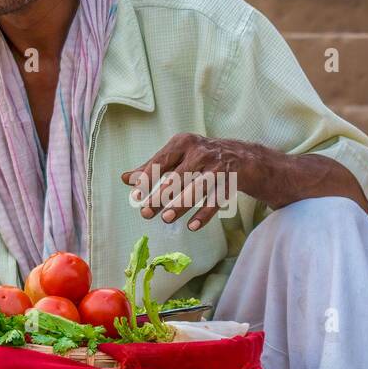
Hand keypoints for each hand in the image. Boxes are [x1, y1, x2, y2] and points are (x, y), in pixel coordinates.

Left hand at [121, 133, 257, 230]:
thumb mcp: (178, 155)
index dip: (147, 178)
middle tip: (145, 212)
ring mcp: (216, 168)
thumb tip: (125, 178)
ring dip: (180, 205)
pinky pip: (215, 201)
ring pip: (196, 190)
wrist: (241, 157)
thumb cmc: (200, 156)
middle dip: (160, 196)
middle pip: (177, 178)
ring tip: (165, 218)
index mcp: (184, 143)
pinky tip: (192, 226)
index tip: (135, 194)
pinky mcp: (229, 182)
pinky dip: (204, 215)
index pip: (161, 162)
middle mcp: (200, 152)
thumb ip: (153, 166)